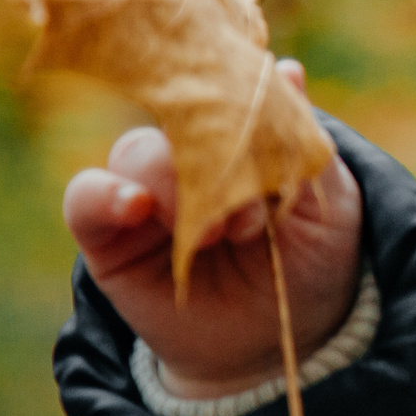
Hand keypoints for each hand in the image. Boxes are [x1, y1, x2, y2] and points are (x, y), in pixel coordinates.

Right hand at [63, 61, 364, 398]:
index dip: (241, 111)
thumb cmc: (312, 267)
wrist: (280, 345)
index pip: (221, 92)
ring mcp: (145, 194)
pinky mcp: (108, 237)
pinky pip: (85, 196)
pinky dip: (104, 194)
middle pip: (177, 120)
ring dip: (175, 185)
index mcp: (239, 137)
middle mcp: (186, 156)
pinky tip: (136, 207)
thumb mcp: (331, 205)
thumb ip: (304, 142)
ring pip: (136, 153)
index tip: (270, 148)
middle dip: (216, 160)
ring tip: (216, 234)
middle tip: (253, 219)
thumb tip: (287, 70)